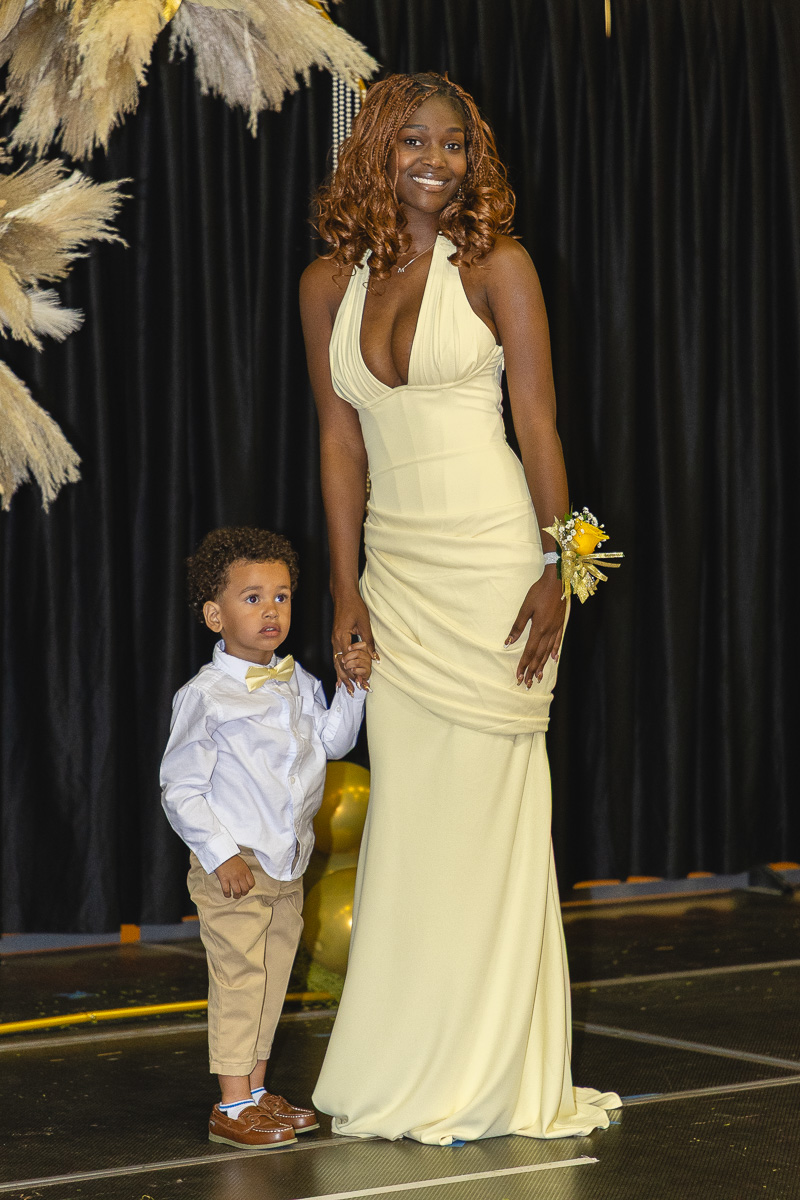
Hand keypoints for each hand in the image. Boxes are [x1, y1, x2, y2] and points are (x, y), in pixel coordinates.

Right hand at [214, 854, 255, 897]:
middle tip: (240, 893)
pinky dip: (227, 895)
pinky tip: (227, 894)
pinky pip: (226, 891)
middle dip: (243, 893)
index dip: (249, 888)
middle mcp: (240, 875)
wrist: (222, 853)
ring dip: (236, 896)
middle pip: (245, 889)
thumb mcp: (242, 864)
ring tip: (234, 896)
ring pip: (237, 892)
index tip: (246, 888)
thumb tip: (244, 880)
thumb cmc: (231, 858)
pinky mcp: (224, 879)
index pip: (251, 883)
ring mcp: (232, 877)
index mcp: (245, 871)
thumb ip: (244, 872)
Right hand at [332, 592, 378, 694]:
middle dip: (346, 679)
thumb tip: (374, 657)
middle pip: (339, 665)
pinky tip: (340, 677)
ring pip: (336, 662)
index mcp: (342, 637)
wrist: (343, 596)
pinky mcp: (336, 639)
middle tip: (353, 692)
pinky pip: (336, 657)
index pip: (347, 660)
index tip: (361, 682)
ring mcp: (334, 640)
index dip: (353, 673)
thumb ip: (368, 641)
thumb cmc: (354, 606)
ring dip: (342, 676)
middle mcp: (335, 641)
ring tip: (346, 689)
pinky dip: (338, 668)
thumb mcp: (364, 623)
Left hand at [505, 567, 564, 687]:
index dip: (523, 665)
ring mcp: (556, 628)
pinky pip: (557, 641)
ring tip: (538, 677)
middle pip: (539, 655)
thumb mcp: (525, 608)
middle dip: (532, 670)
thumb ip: (517, 626)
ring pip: (548, 651)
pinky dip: (554, 651)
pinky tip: (553, 659)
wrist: (557, 580)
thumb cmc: (539, 592)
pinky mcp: (560, 624)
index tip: (518, 676)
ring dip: (542, 665)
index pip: (529, 652)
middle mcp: (549, 632)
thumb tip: (508, 642)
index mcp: (539, 628)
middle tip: (527, 683)